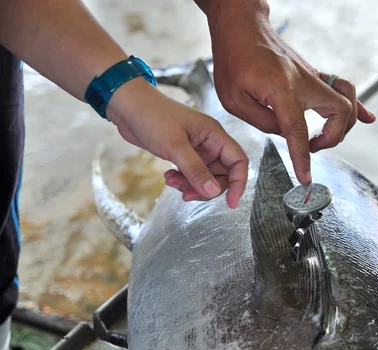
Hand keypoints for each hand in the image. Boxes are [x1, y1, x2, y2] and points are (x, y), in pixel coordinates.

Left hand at [106, 78, 248, 208]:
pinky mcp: (184, 154)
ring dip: (192, 186)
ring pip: (206, 177)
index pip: (238, 162)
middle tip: (188, 194)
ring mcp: (197, 149)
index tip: (230, 203)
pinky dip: (182, 180)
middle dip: (207, 188)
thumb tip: (213, 192)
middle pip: (223, 174)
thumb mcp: (175, 146)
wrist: (128, 106)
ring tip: (172, 182)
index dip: (238, 183)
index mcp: (215, 135)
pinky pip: (192, 174)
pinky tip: (168, 177)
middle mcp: (210, 143)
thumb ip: (195, 170)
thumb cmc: (152, 116)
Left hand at [206, 6, 375, 184]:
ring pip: (348, 98)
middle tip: (313, 146)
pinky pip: (343, 88)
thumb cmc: (233, 59)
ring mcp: (312, 75)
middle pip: (339, 112)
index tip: (305, 177)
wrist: (242, 26)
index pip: (298, 131)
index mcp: (281, 89)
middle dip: (332, 137)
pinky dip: (358, 105)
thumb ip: (263, 122)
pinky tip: (367, 118)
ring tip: (329, 137)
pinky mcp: (313, 73)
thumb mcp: (234, 99)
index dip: (303, 158)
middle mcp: (304, 81)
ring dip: (346, 123)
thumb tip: (287, 135)